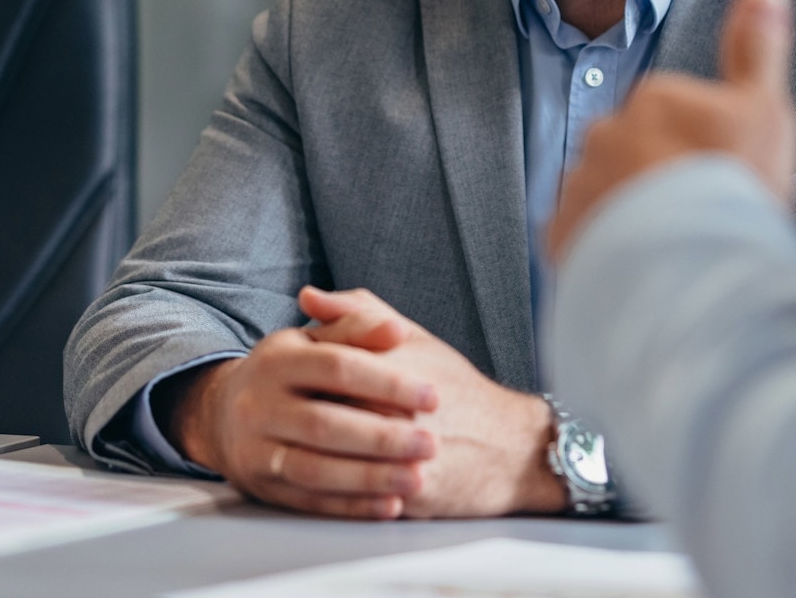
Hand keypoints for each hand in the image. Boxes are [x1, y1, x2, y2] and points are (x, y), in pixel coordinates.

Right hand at [166, 322, 439, 519]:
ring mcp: (255, 449)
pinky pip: (308, 501)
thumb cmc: (289, 371)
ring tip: (416, 478)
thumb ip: (356, 328)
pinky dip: (351, 506)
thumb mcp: (314, 339)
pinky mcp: (261, 487)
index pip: (337, 368)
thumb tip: (396, 329)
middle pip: (324, 425)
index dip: (388, 382)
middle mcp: (258, 405)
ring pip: (314, 469)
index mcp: (277, 360)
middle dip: (382, 437)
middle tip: (431, 444)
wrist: (223, 413)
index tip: (433, 396)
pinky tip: (389, 505)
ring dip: (370, 478)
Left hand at [301, 287, 567, 517]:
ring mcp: (404, 453)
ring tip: (295, 452)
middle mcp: (397, 408)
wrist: (512, 446)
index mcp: (392, 364)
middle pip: (320, 415)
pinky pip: (355, 497)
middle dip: (296, 421)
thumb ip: (359, 313)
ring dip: (307, 459)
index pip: (321, 368)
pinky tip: (319, 484)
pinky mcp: (410, 492)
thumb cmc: (458, 388)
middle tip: (283, 421)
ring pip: (332, 461)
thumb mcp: (415, 338)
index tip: (287, 385)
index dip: (296, 378)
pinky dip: (332, 494)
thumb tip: (306, 297)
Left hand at [549, 0, 795, 262]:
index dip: (701, 148)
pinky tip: (638, 265)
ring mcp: (579, 182)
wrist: (693, 269)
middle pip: (635, 151)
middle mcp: (605, 130)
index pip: (674, 115)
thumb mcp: (765, 110)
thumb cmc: (736, 187)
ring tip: (670, 247)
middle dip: (659, 177)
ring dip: (629, 212)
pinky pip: (582, 234)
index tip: (721, 178)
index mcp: (654, 95)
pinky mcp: (561, 233)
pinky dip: (602, 246)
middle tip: (697, 215)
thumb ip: (758, 48)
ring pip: (606, 192)